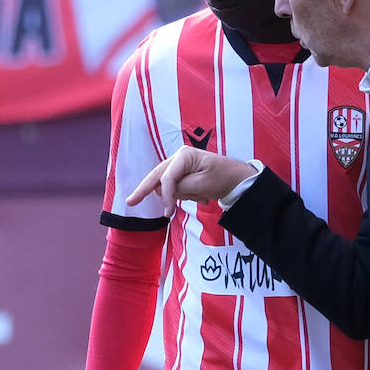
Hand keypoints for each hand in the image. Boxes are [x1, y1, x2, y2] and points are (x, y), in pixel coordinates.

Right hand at [127, 146, 256, 215]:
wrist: (237, 179)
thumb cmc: (223, 178)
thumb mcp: (203, 185)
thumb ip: (181, 188)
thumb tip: (163, 191)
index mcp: (184, 156)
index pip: (167, 178)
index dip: (166, 196)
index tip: (168, 213)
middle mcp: (179, 158)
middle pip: (157, 176)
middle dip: (145, 189)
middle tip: (131, 201)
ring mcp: (180, 166)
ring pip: (168, 186)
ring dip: (182, 196)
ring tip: (203, 195)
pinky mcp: (183, 175)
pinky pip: (177, 189)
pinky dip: (187, 195)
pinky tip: (202, 195)